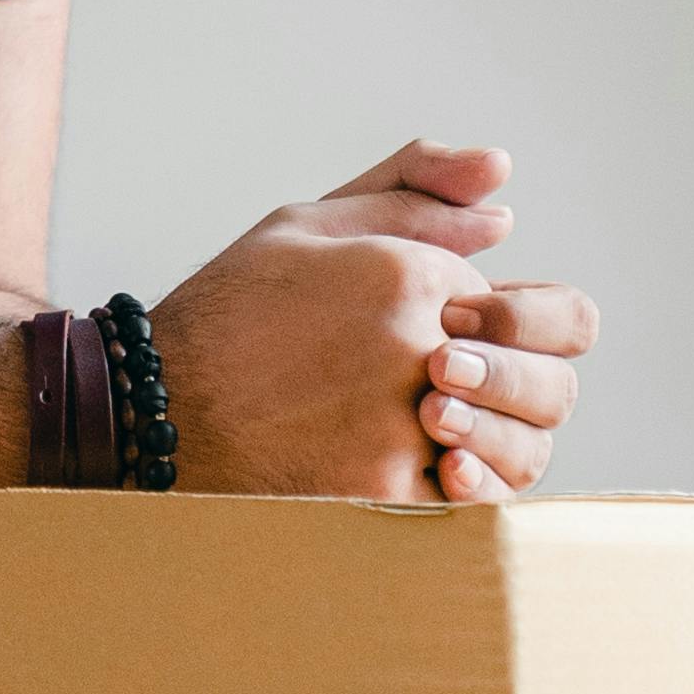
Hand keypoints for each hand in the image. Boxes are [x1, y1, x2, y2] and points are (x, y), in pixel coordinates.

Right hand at [152, 136, 598, 502]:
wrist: (152, 411)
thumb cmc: (228, 313)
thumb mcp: (308, 226)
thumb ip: (415, 198)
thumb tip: (504, 207)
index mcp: (406, 272)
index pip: (503, 300)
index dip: (476, 322)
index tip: (428, 337)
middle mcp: (419, 346)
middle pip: (540, 372)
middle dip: (510, 381)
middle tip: (446, 390)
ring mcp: (407, 424)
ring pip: (521, 439)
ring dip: (492, 435)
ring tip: (429, 428)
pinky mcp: (388, 491)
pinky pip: (475, 495)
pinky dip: (459, 483)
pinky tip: (412, 464)